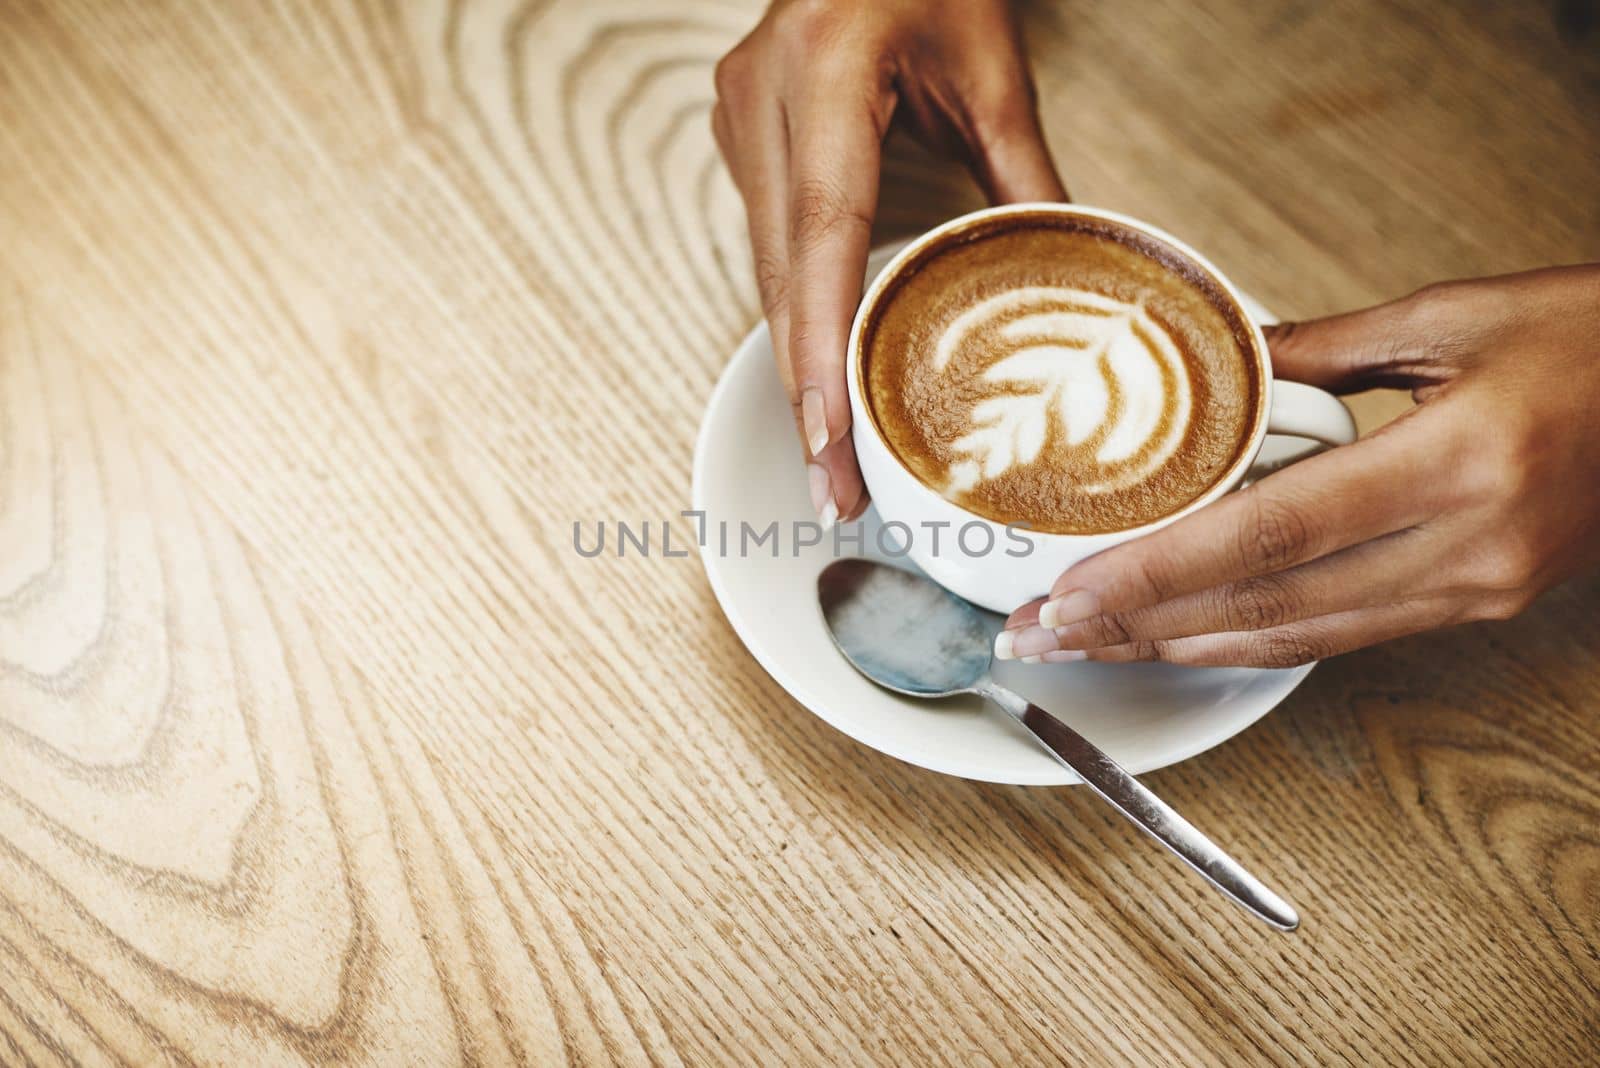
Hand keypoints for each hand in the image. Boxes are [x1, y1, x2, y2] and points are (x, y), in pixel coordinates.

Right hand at [713, 0, 1065, 523]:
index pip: (822, 231)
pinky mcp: (742, 132)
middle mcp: (763, 97)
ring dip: (797, 364)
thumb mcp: (992, 67)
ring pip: (767, 269)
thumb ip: (1022, 175)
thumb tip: (1063, 274)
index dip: (820, 346)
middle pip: (782, 274)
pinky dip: (799, 313)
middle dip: (804, 392)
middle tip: (831, 491)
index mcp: (828, 69)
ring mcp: (740, 115)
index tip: (828, 439)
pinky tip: (819, 374)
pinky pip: (768, 244)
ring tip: (828, 456)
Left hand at [995, 266, 1599, 666]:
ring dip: (1180, 645)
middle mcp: (1464, 546)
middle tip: (1042, 635)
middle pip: (1265, 604)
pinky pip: (1343, 636)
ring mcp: (1475, 588)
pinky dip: (1253, 640)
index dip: (1157, 571)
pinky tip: (1187, 638)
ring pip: (1297, 637)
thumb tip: (1218, 363)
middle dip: (1139, 626)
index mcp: (1458, 461)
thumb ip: (1322, 349)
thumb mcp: (1455, 317)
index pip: (1267, 534)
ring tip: (1091, 646)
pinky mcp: (1478, 604)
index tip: (1070, 590)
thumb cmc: (1596, 340)